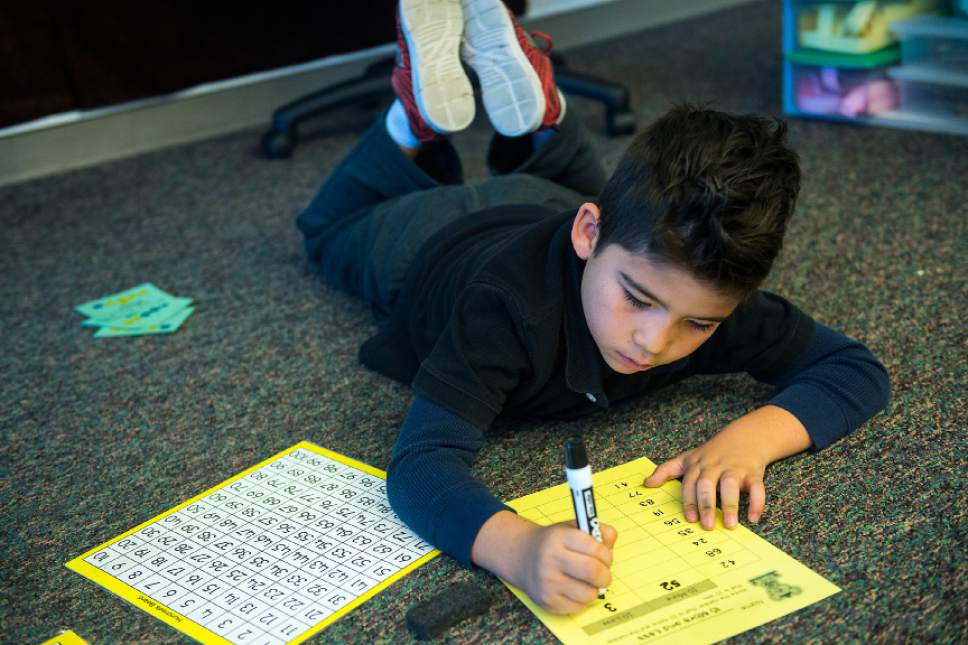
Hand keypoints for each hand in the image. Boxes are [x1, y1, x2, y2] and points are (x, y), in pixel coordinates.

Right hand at [518, 521, 617, 613]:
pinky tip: (574, 589)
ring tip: (586, 581)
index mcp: (558, 538)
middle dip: (605, 575)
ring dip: (594, 589)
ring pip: (588, 593)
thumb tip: (610, 539)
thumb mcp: (571, 528)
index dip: (606, 554)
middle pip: (593, 572)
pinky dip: (583, 600)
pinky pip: (579, 607)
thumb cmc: (554, 543)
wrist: (523, 557)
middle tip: (603, 574)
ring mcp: (547, 582)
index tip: (605, 557)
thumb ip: (595, 530)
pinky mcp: (547, 601)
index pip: (594, 547)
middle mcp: (550, 559)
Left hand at [643, 430, 769, 530]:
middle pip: (707, 484)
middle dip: (706, 504)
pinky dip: (757, 502)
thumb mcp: (687, 458)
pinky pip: (757, 487)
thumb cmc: (712, 453)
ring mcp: (734, 469)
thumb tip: (646, 483)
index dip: (689, 501)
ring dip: (730, 505)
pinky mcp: (752, 473)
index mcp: (697, 466)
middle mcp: (714, 467)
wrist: (745, 437)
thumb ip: (667, 470)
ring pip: (731, 486)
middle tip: (706, 525)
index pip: (689, 484)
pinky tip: (753, 518)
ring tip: (729, 524)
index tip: (689, 518)